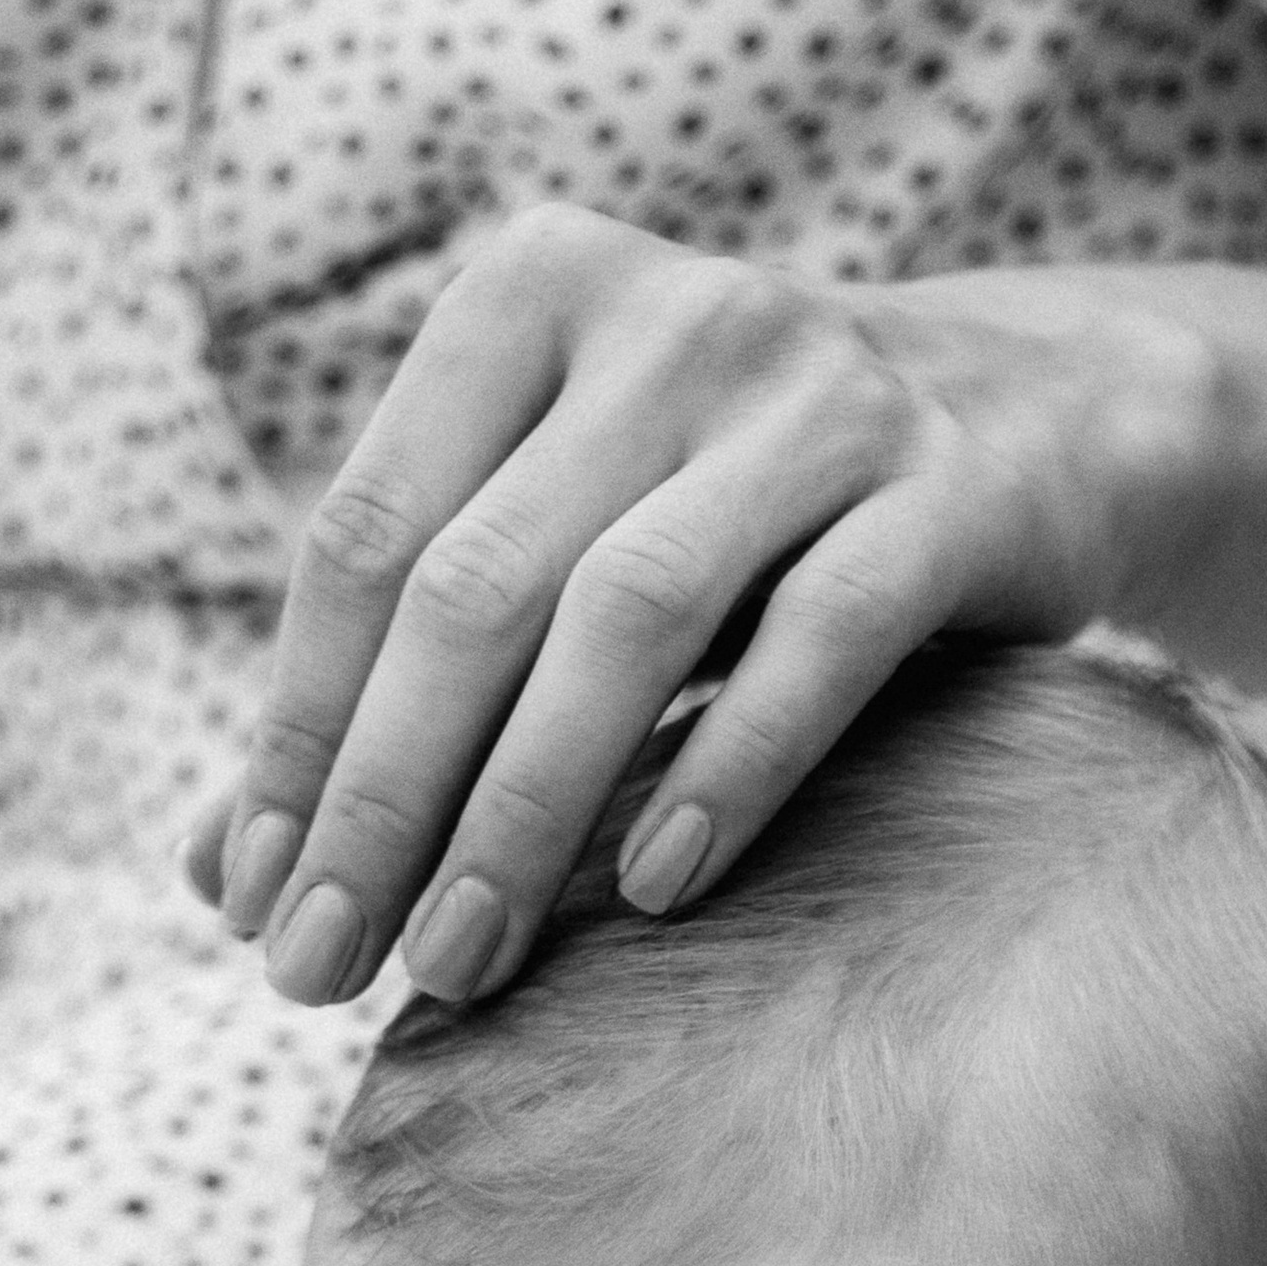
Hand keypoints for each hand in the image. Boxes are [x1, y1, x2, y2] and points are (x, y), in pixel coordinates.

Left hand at [187, 206, 1214, 1007]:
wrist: (1046, 419)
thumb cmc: (750, 513)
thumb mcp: (571, 549)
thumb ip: (403, 681)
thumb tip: (220, 876)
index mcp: (531, 293)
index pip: (363, 537)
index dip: (292, 732)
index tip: (249, 908)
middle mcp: (666, 317)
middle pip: (473, 585)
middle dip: (379, 800)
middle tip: (318, 972)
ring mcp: (815, 391)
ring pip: (627, 614)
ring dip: (524, 810)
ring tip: (461, 961)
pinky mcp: (946, 487)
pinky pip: (816, 641)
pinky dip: (725, 771)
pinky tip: (655, 892)